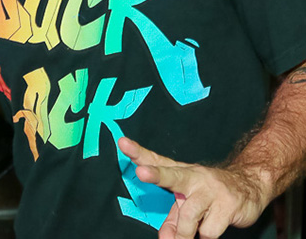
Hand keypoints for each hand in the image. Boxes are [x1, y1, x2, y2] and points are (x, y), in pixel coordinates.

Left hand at [118, 137, 268, 238]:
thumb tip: (165, 238)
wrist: (251, 184)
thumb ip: (174, 218)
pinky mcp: (228, 204)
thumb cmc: (210, 193)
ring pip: (190, 216)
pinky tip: (215, 223)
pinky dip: (207, 234)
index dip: (139, 153)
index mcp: (180, 172)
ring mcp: (211, 189)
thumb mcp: (189, 202)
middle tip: (141, 172)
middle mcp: (193, 176)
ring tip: (188, 235)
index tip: (122, 143)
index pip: (156, 160)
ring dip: (185, 234)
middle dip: (156, 174)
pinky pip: (209, 230)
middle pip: (172, 175)